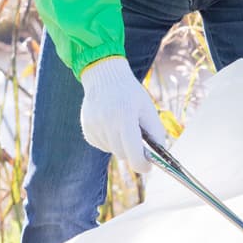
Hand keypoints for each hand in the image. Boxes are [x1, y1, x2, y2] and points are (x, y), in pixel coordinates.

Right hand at [78, 56, 167, 173]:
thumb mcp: (147, 109)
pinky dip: (109, 141)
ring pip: (111, 150)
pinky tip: (110, 124)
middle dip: (132, 152)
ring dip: (120, 144)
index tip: (148, 167)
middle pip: (122, 154)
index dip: (142, 164)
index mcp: (125, 116)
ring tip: (121, 125)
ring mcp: (94, 126)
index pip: (133, 153)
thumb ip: (155, 133)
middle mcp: (106, 122)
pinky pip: (101, 145)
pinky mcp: (87, 128)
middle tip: (138, 140)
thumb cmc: (131, 94)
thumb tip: (156, 159)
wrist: (104, 75)